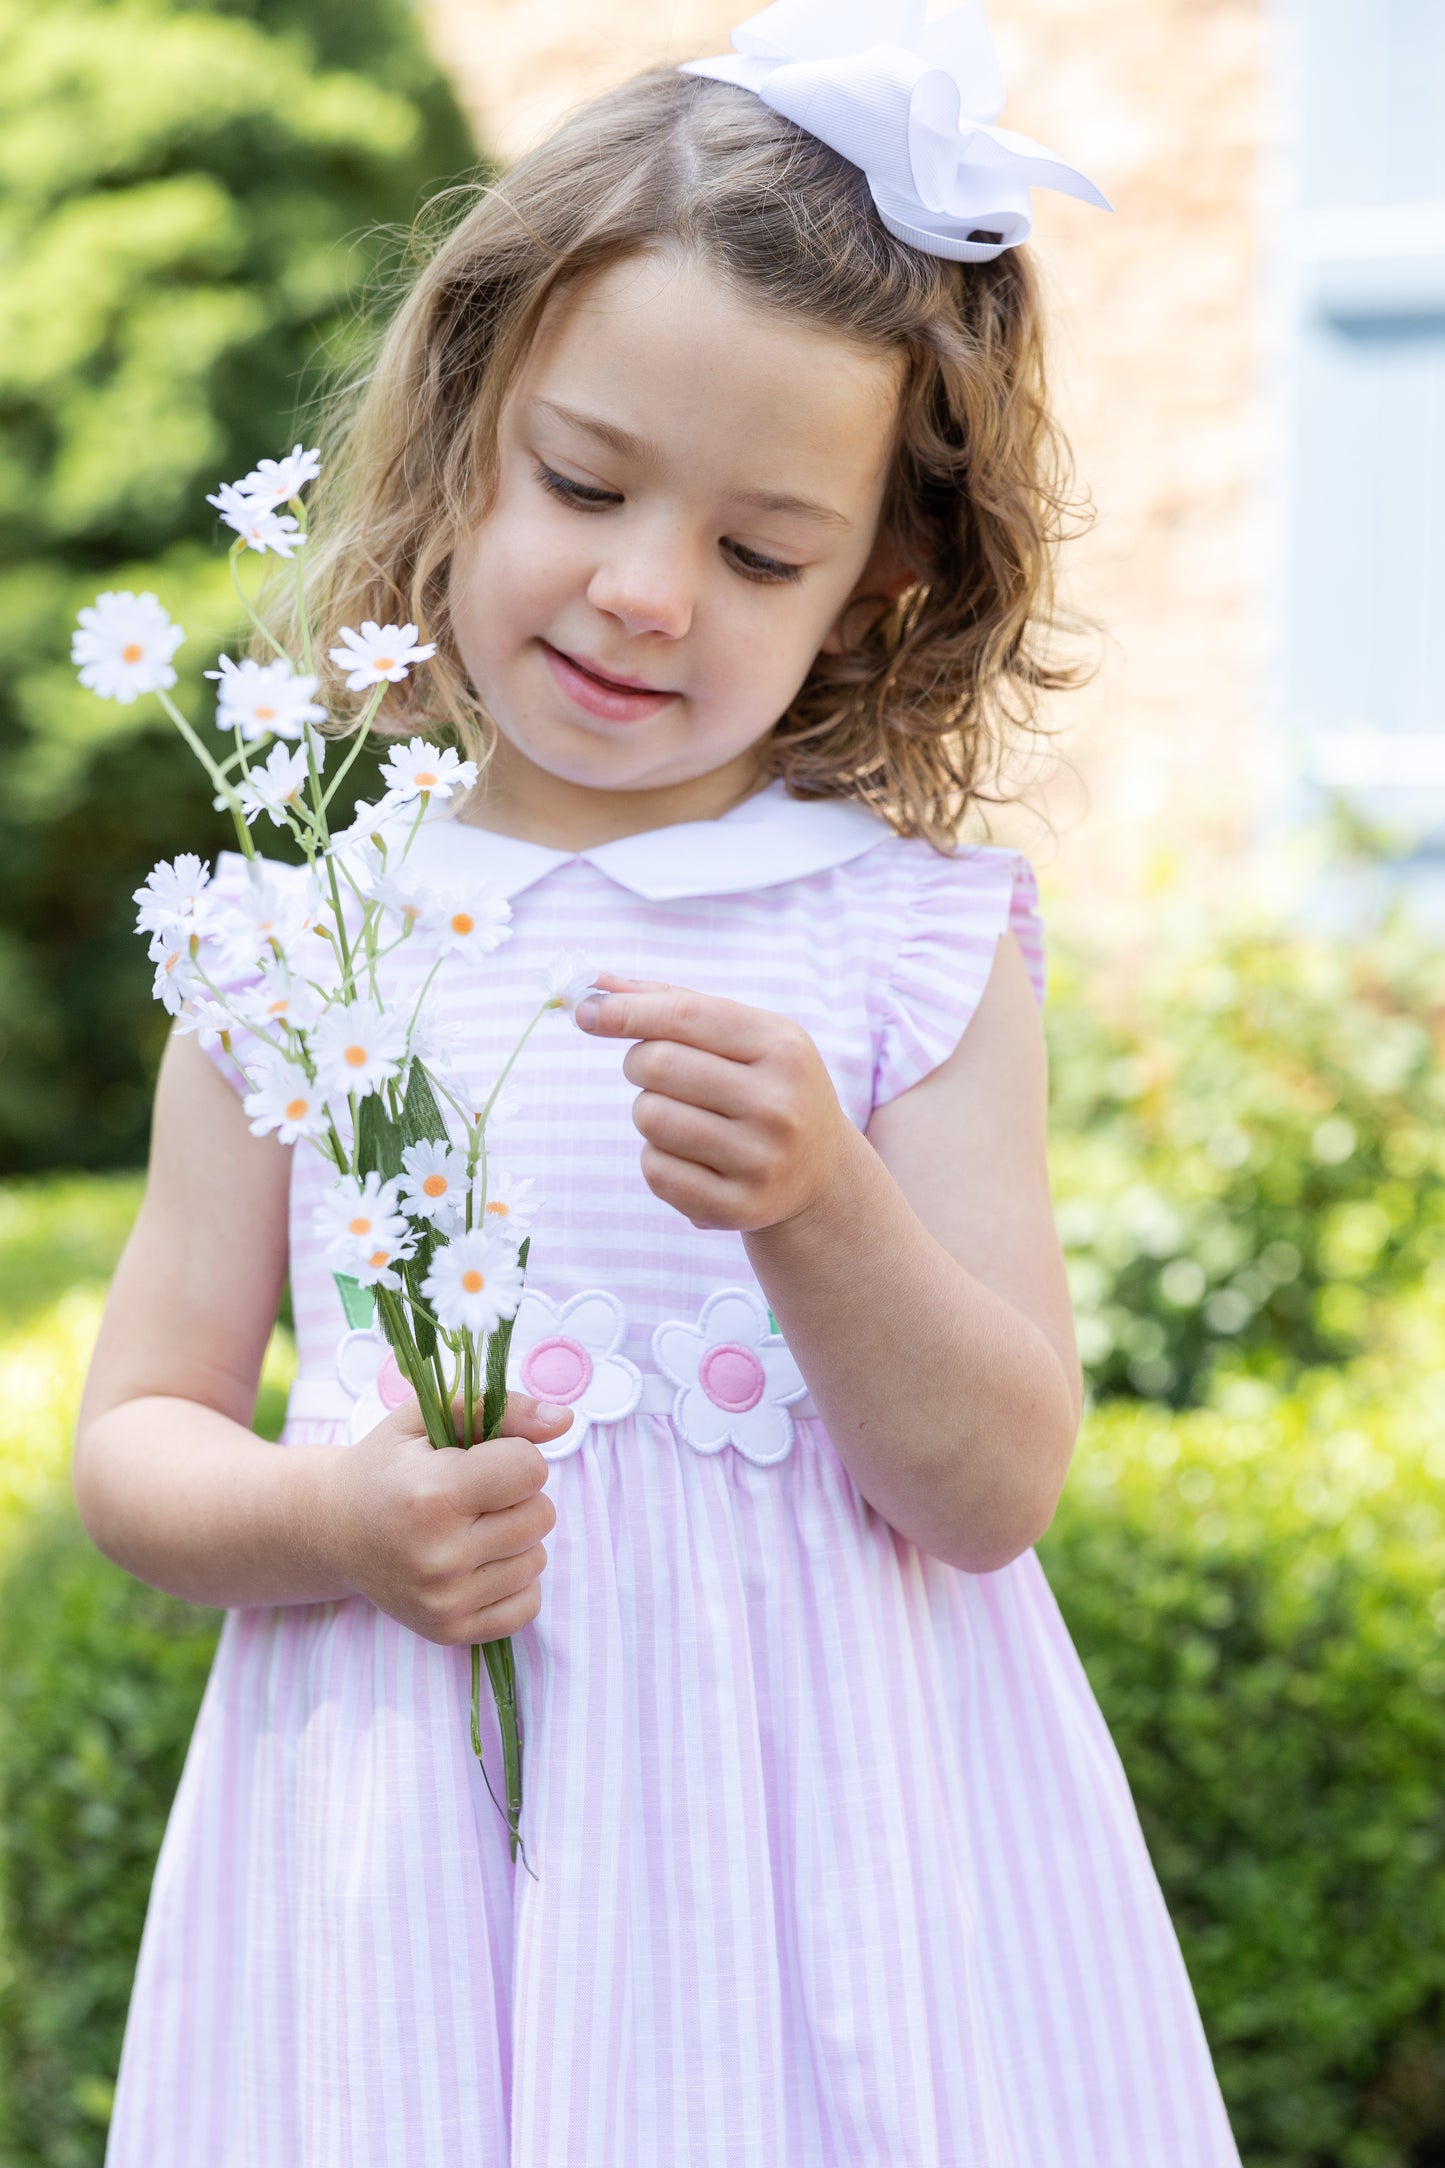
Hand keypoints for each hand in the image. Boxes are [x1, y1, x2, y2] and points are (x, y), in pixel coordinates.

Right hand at [320, 1391, 569, 1644]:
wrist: (333, 1529)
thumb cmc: (389, 1465)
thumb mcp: (428, 1418)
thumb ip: (501, 1409)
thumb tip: (565, 1420)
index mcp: (433, 1494)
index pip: (530, 1470)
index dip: (514, 1457)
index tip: (481, 1461)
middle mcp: (439, 1554)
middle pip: (541, 1515)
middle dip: (517, 1498)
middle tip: (472, 1497)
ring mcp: (444, 1600)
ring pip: (538, 1559)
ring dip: (514, 1540)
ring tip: (468, 1529)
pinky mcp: (450, 1631)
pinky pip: (528, 1605)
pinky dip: (512, 1581)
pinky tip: (475, 1564)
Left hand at [575, 973, 855, 1231]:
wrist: (820, 1173)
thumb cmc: (766, 1086)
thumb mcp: (745, 1036)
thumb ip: (673, 1003)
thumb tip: (594, 985)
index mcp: (784, 1048)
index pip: (685, 1018)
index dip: (626, 1011)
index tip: (585, 1013)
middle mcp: (779, 1105)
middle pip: (657, 1065)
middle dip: (639, 1062)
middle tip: (658, 1071)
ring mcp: (761, 1161)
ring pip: (650, 1118)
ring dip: (649, 1111)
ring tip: (683, 1115)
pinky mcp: (738, 1208)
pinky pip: (655, 1170)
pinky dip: (657, 1159)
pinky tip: (692, 1157)